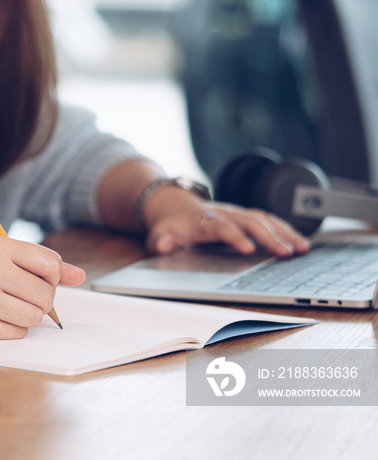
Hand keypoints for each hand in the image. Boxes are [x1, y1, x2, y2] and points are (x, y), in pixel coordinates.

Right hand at [0, 235, 84, 339]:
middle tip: (22, 293)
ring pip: (35, 317)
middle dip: (42, 298)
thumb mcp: (1, 252)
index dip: (52, 276)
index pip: (51, 265)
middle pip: (47, 296)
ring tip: (9, 304)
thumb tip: (80, 276)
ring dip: (29, 314)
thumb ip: (41, 263)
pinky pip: (17, 333)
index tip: (39, 277)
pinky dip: (13, 327)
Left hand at [145, 201, 310, 255]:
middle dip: (270, 237)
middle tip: (287, 253)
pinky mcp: (244, 216)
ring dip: (284, 232)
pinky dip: (285, 230)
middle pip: (250, 221)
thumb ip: (160, 242)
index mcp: (202, 220)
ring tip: (302, 248)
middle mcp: (223, 213)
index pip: (221, 226)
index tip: (248, 249)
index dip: (234, 236)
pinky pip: (268, 220)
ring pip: (263, 218)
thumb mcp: (157, 235)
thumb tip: (162, 245)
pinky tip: (299, 242)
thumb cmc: (169, 226)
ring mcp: (236, 212)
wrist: (173, 206)